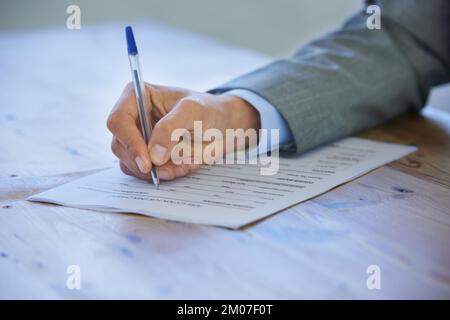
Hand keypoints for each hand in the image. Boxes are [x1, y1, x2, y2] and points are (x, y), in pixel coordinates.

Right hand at [107, 83, 260, 180]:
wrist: (222, 126)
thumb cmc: (208, 111)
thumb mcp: (194, 112)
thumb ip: (171, 129)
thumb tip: (153, 154)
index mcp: (137, 96)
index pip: (118, 121)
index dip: (130, 143)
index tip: (148, 163)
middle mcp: (132, 118)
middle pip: (120, 146)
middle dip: (146, 163)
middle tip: (171, 169)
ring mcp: (137, 139)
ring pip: (131, 164)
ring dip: (158, 171)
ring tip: (185, 163)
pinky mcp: (145, 156)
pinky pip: (144, 173)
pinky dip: (164, 175)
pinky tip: (183, 166)